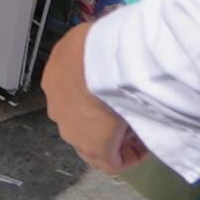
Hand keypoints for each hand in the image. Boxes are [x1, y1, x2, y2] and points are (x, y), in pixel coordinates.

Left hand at [42, 24, 146, 175]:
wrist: (100, 62)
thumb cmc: (100, 43)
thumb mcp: (95, 37)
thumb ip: (102, 47)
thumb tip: (118, 44)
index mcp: (55, 78)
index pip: (73, 96)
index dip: (97, 99)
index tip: (119, 96)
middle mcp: (58, 107)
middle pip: (81, 121)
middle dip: (103, 121)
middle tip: (129, 114)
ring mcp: (73, 130)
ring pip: (95, 142)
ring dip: (116, 137)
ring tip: (140, 129)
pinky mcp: (94, 149)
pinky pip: (111, 162)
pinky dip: (128, 156)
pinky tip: (144, 149)